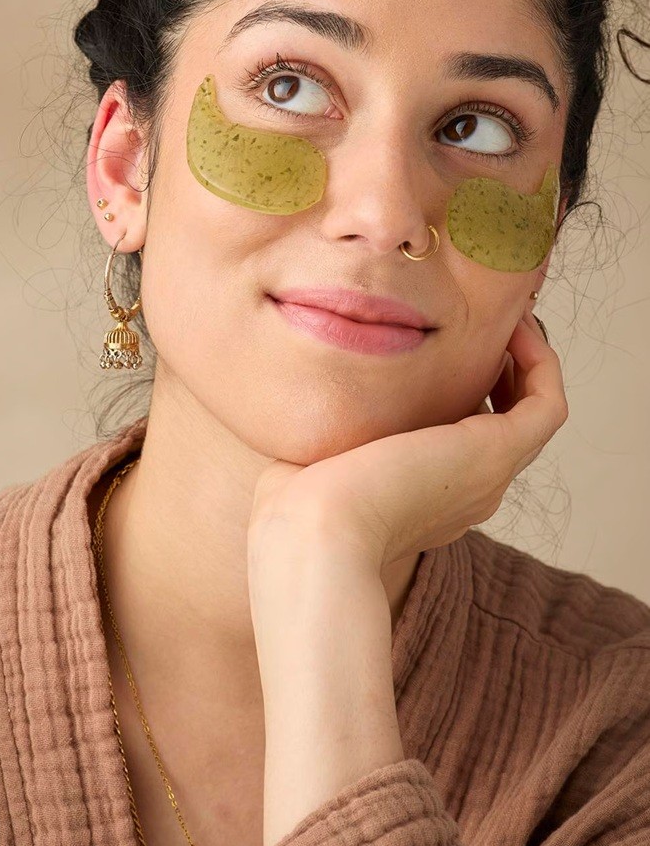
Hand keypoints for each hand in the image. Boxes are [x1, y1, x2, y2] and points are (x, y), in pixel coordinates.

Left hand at [248, 305, 566, 573]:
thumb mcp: (317, 454)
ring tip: (505, 312)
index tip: (443, 341)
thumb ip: (329, 423)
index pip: (463, 435)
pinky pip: (547, 403)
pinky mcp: (499, 453)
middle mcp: (468, 488)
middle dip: (498, 363)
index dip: (463, 384)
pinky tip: (513, 324)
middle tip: (482, 317)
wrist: (317, 533)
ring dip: (526, 356)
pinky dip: (540, 360)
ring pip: (532, 410)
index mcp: (426, 495)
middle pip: (504, 419)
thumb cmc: (297, 506)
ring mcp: (489, 474)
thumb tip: (314, 384)